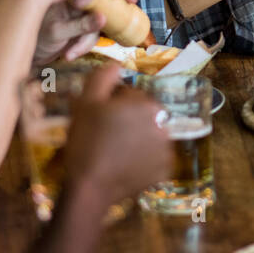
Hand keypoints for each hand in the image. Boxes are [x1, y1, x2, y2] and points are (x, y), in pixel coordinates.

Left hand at [32, 0, 136, 66]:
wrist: (21, 52)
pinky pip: (91, 34)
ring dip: (89, 37)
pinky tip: (69, 55)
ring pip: (98, 19)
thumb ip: (80, 26)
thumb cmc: (32, 36)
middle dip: (117, 5)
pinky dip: (83, 45)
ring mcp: (78, 14)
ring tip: (73, 51)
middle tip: (130, 5)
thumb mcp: (56, 31)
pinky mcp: (79, 29)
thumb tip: (104, 19)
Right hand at [63, 66, 171, 206]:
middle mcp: (164, 123)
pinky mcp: (165, 170)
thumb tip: (117, 65)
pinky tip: (123, 164)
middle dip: (127, 121)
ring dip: (136, 138)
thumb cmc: (86, 141)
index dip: (112, 105)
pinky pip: (153, 157)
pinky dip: (142, 159)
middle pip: (143, 114)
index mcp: (147, 104)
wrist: (90, 187)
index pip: (131, 96)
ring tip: (113, 152)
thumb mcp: (86, 102)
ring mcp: (167, 148)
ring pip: (149, 134)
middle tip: (106, 136)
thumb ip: (103, 77)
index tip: (100, 119)